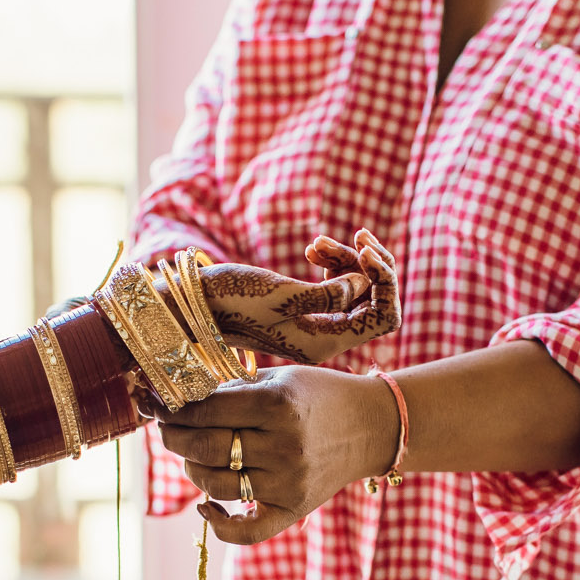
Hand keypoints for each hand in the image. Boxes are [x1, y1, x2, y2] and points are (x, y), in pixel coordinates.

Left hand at [149, 365, 399, 544]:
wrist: (371, 426)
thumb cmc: (319, 395)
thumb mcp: (278, 378)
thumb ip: (232, 389)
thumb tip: (176, 398)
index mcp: (277, 405)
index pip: (205, 410)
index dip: (173, 408)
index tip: (157, 405)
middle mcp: (282, 446)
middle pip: (205, 448)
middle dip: (174, 437)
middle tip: (167, 429)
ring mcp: (288, 483)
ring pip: (215, 485)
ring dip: (191, 471)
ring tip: (191, 457)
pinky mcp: (294, 509)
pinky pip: (246, 532)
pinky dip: (218, 523)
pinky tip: (206, 506)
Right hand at [202, 230, 399, 364]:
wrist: (194, 304)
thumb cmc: (231, 300)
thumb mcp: (281, 295)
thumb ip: (328, 294)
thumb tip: (363, 283)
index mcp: (325, 342)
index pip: (383, 318)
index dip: (385, 282)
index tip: (364, 250)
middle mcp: (325, 338)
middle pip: (374, 302)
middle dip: (370, 266)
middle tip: (358, 236)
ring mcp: (316, 324)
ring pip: (355, 289)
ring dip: (346, 259)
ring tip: (317, 244)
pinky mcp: (304, 308)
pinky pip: (334, 285)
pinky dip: (331, 263)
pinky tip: (312, 249)